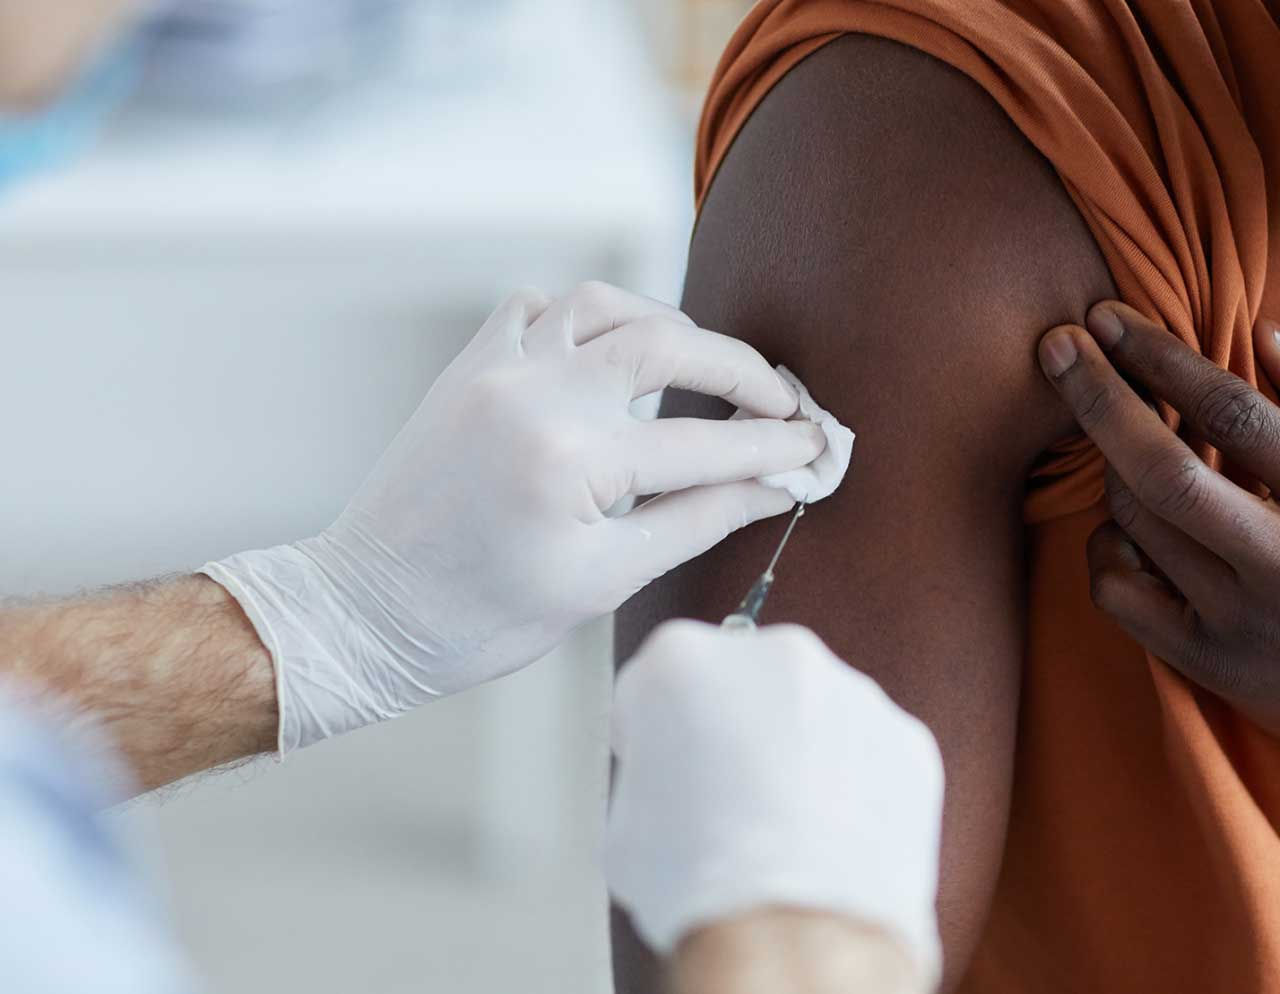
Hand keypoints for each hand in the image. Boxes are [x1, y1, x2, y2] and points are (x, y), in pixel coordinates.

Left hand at [203, 284, 824, 751]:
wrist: (366, 612)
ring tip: (704, 367)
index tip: (819, 447)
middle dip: (741, 370)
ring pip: (602, 305)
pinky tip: (609, 350)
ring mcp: (495, 371)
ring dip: (666, 326)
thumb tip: (771, 490)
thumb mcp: (600, 583)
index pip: (706, 442)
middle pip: (668, 345)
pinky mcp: (468, 368)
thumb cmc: (480, 620)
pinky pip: (535, 307)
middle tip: (785, 400)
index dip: (774, 445)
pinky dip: (584, 316)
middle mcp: (535, 394)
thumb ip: (693, 521)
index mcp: (571, 461)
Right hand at [605, 620, 943, 985]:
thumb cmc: (700, 880)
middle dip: (734, 729)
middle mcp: (772, 654)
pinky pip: (871, 754)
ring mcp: (850, 691)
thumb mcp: (625, 816)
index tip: (662, 766)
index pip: (657, 682)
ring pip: (813, 713)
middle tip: (724, 798)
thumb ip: (650, 767)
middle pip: (743, 682)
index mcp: (683, 659)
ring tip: (781, 827)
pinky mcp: (906, 737)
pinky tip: (828, 836)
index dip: (654, 734)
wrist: (793, 930)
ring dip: (798, 753)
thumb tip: (670, 784)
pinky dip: (856, 786)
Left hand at [1038, 301, 1279, 733]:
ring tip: (1126, 438)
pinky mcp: (1202, 662)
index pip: (1235, 416)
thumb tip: (1263, 331)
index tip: (1107, 318)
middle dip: (1098, 398)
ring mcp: (1239, 622)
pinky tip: (1130, 526)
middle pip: (1161, 472)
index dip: (1164, 359)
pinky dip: (1105, 542)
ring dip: (1112, 465)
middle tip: (1056, 344)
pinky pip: (1113, 587)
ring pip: (1131, 520)